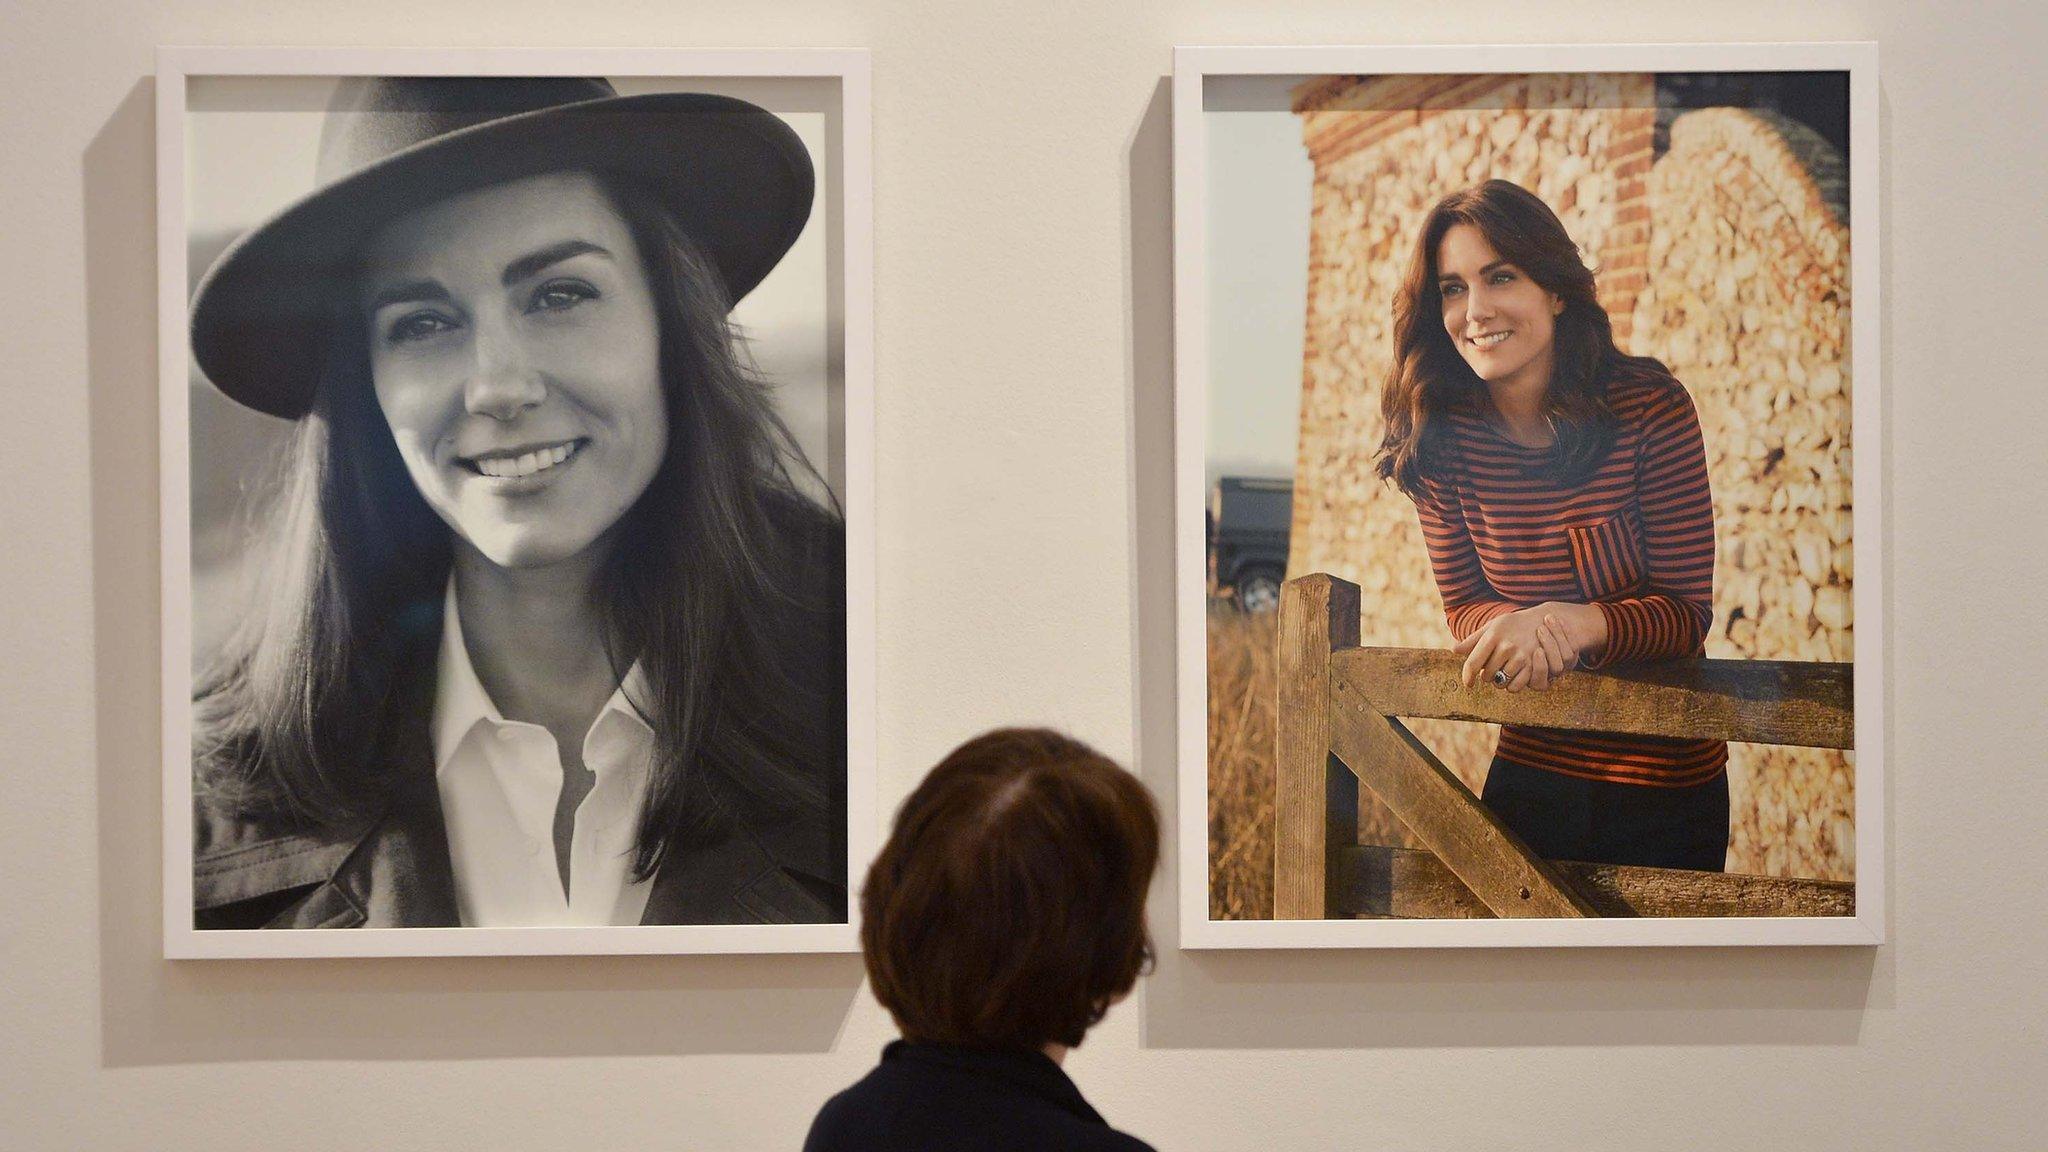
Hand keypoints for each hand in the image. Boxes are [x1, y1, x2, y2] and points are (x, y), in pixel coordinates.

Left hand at [1453, 609, 1579, 691]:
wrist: (1541, 621)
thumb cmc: (1511, 625)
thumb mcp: (1492, 627)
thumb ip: (1473, 640)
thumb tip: (1455, 650)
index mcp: (1493, 636)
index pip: (1473, 663)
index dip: (1467, 676)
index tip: (1468, 683)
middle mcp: (1507, 646)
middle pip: (1486, 675)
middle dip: (1486, 675)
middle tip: (1492, 668)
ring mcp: (1521, 656)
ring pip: (1500, 682)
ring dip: (1498, 680)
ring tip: (1502, 670)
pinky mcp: (1533, 666)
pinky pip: (1515, 687)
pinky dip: (1511, 685)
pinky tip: (1512, 676)